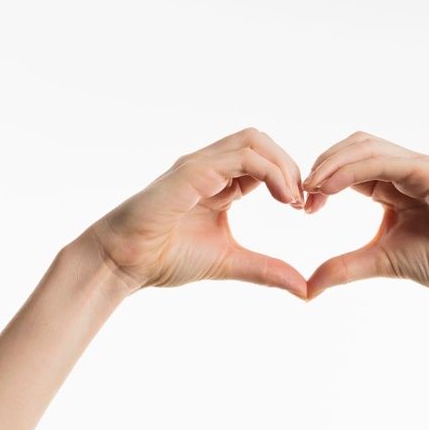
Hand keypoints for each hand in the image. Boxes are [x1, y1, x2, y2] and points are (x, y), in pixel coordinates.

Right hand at [84, 128, 306, 297]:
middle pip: (261, 141)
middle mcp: (211, 167)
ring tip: (293, 199)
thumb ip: (266, 270)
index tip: (303, 208)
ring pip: (253, 140)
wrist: (124, 264)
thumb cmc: (166, 258)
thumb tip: (305, 289)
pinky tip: (280, 198)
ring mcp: (200, 166)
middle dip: (290, 165)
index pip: (264, 160)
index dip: (289, 178)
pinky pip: (239, 157)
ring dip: (282, 165)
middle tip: (303, 201)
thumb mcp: (230, 261)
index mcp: (220, 182)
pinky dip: (269, 171)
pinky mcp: (191, 172)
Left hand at [303, 131, 428, 303]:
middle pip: (352, 147)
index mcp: (392, 186)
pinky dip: (352, 169)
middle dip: (322, 165)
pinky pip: (385, 161)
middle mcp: (404, 170)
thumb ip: (344, 268)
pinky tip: (330, 187)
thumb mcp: (381, 260)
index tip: (302, 206)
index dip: (322, 180)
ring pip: (365, 147)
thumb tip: (308, 288)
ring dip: (332, 163)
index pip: (348, 167)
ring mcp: (418, 167)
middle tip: (301, 193)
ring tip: (311, 187)